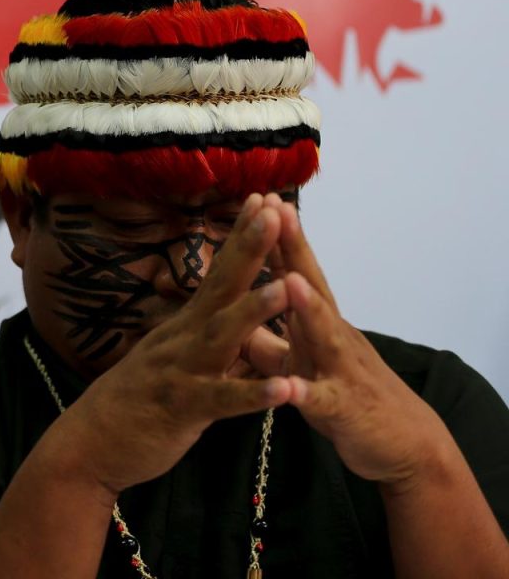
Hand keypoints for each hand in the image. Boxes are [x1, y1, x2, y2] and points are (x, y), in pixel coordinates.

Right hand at [57, 194, 295, 494]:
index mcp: (185, 328)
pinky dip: (252, 395)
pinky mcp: (181, 410)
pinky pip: (221, 401)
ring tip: (288, 286)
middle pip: (220, 288)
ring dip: (255, 311)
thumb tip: (244, 324)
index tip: (265, 201)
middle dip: (249, 250)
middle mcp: (181, 339)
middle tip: (275, 212)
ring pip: (221, 337)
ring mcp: (180, 372)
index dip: (241, 239)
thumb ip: (210, 343)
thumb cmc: (138, 404)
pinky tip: (284, 390)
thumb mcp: (176, 363)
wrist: (90, 445)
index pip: (219, 275)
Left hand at [269, 199, 452, 486]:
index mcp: (318, 323)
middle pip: (312, 287)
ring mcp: (340, 370)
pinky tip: (290, 387)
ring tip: (289, 280)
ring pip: (323, 336)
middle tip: (277, 210)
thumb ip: (270, 338)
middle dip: (294, 251)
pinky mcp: (342, 411)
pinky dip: (304, 393)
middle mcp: (333, 337)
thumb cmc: (347, 394)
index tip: (260, 198)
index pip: (296, 271)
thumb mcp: (303, 360)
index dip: (279, 238)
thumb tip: (237, 314)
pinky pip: (321, 402)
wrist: (405, 445)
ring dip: (307, 309)